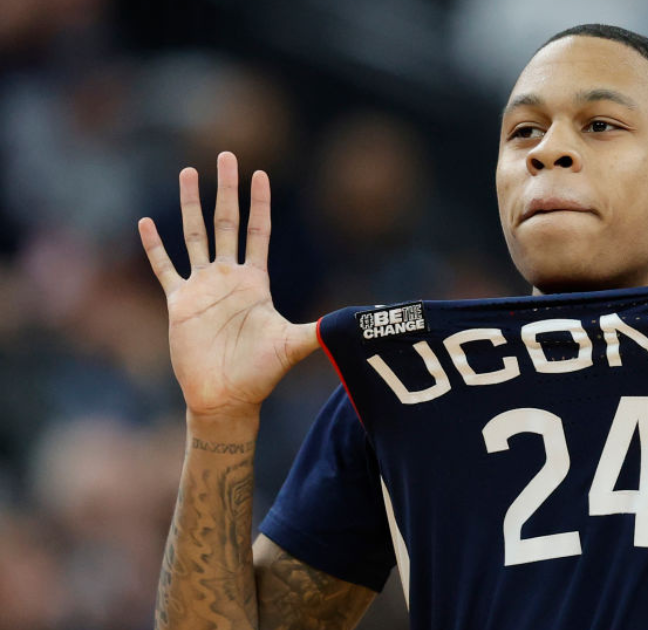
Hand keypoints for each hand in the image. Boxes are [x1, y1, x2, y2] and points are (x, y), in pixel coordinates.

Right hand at [138, 152, 317, 425]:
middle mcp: (229, 278)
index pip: (259, 231)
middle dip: (226, 189)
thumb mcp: (294, 344)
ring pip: (194, 235)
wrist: (226, 397)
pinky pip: (165, 268)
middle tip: (226, 154)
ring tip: (187, 172)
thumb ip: (320, 330)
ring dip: (190, 204)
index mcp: (256, 281)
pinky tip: (146, 222)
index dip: (260, 203)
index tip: (260, 173)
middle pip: (226, 222)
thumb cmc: (261, 373)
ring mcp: (202, 288)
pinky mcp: (179, 303)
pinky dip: (155, 246)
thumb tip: (355, 323)